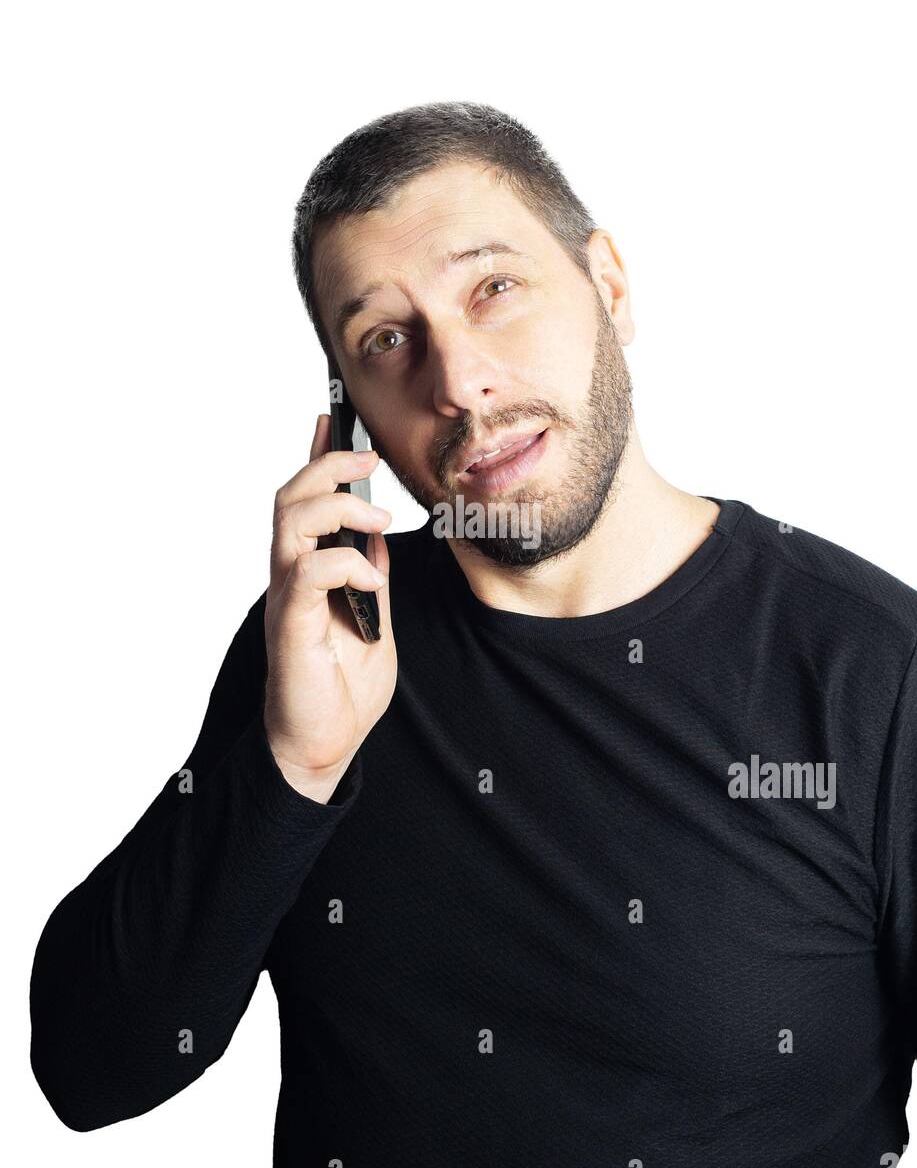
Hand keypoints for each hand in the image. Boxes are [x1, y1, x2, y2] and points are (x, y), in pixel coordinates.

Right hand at [263, 413, 396, 799]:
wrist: (321, 748)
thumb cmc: (341, 690)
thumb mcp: (372, 619)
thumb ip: (369, 577)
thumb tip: (377, 536)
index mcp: (307, 571)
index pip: (303, 499)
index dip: (315, 456)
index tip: (333, 419)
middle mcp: (288, 576)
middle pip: (289, 496)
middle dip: (328, 465)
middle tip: (369, 462)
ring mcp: (286, 598)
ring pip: (290, 521)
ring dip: (338, 507)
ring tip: (379, 520)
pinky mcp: (291, 625)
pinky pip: (308, 571)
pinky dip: (346, 564)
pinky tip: (372, 582)